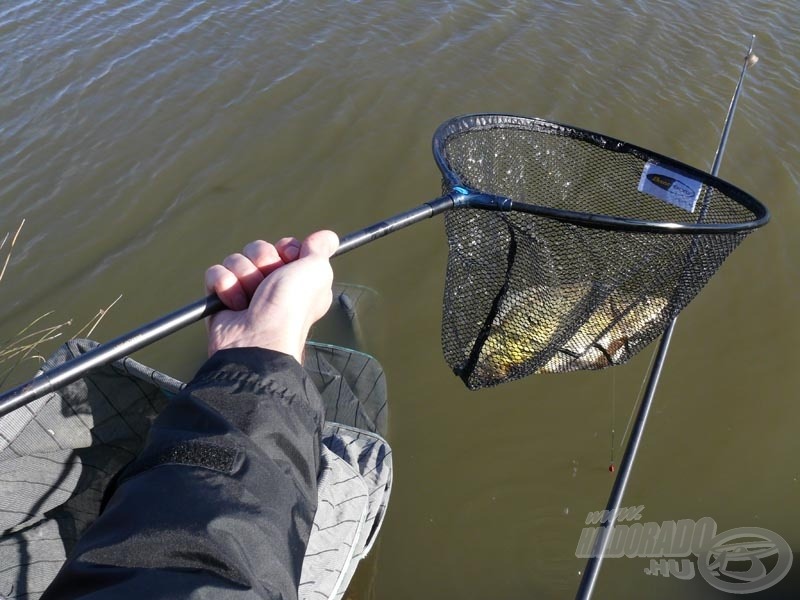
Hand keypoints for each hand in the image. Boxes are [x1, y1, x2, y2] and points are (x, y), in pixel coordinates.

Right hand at [204, 230, 338, 361]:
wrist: (258, 339)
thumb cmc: (291, 307)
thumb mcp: (317, 272)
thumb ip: (321, 249)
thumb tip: (328, 237)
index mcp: (299, 280)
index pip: (286, 246)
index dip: (287, 250)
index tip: (291, 261)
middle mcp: (274, 286)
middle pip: (259, 249)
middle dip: (263, 262)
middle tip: (269, 284)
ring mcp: (246, 292)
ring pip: (235, 259)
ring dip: (244, 276)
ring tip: (251, 299)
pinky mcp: (222, 300)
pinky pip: (215, 273)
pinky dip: (224, 286)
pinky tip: (234, 305)